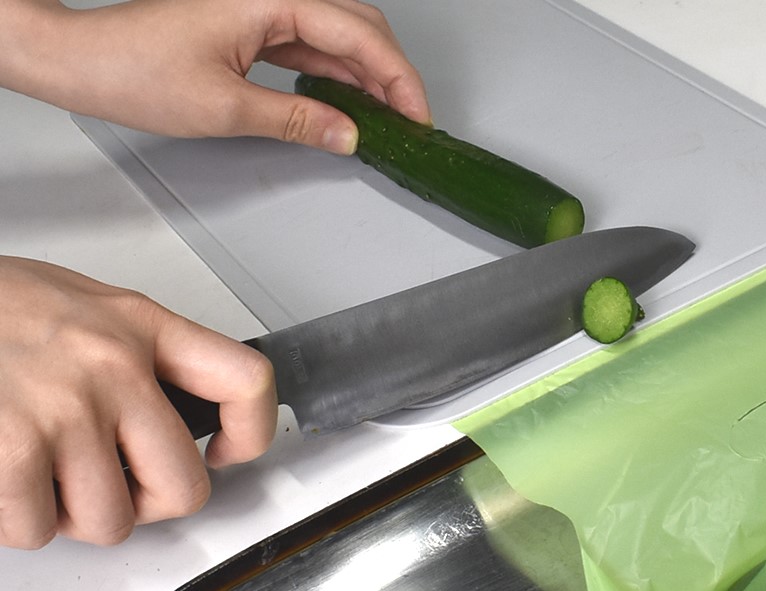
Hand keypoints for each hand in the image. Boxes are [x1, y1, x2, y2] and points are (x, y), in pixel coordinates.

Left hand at [0, 0, 430, 153]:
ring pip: (338, 36)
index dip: (398, 78)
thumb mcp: (225, 108)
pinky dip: (337, 75)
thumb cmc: (133, 70)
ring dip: (367, 77)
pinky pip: (311, 46)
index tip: (417, 117)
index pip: (359, 35)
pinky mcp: (252, 27)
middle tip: (411, 122)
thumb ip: (298, 119)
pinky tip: (349, 104)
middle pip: (359, 26)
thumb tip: (349, 134)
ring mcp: (262, 9)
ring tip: (388, 120)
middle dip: (392, 74)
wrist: (80, 61)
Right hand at [0, 257, 276, 548]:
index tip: (225, 452)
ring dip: (69, 515)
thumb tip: (168, 413)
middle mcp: (115, 369)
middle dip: (144, 503)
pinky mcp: (13, 451)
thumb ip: (131, 350)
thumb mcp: (73, 302)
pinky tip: (0, 477)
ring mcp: (65, 412)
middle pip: (183, 487)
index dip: (252, 432)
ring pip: (109, 523)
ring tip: (36, 472)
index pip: (246, 380)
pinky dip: (14, 518)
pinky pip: (37, 528)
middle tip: (109, 487)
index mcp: (140, 326)